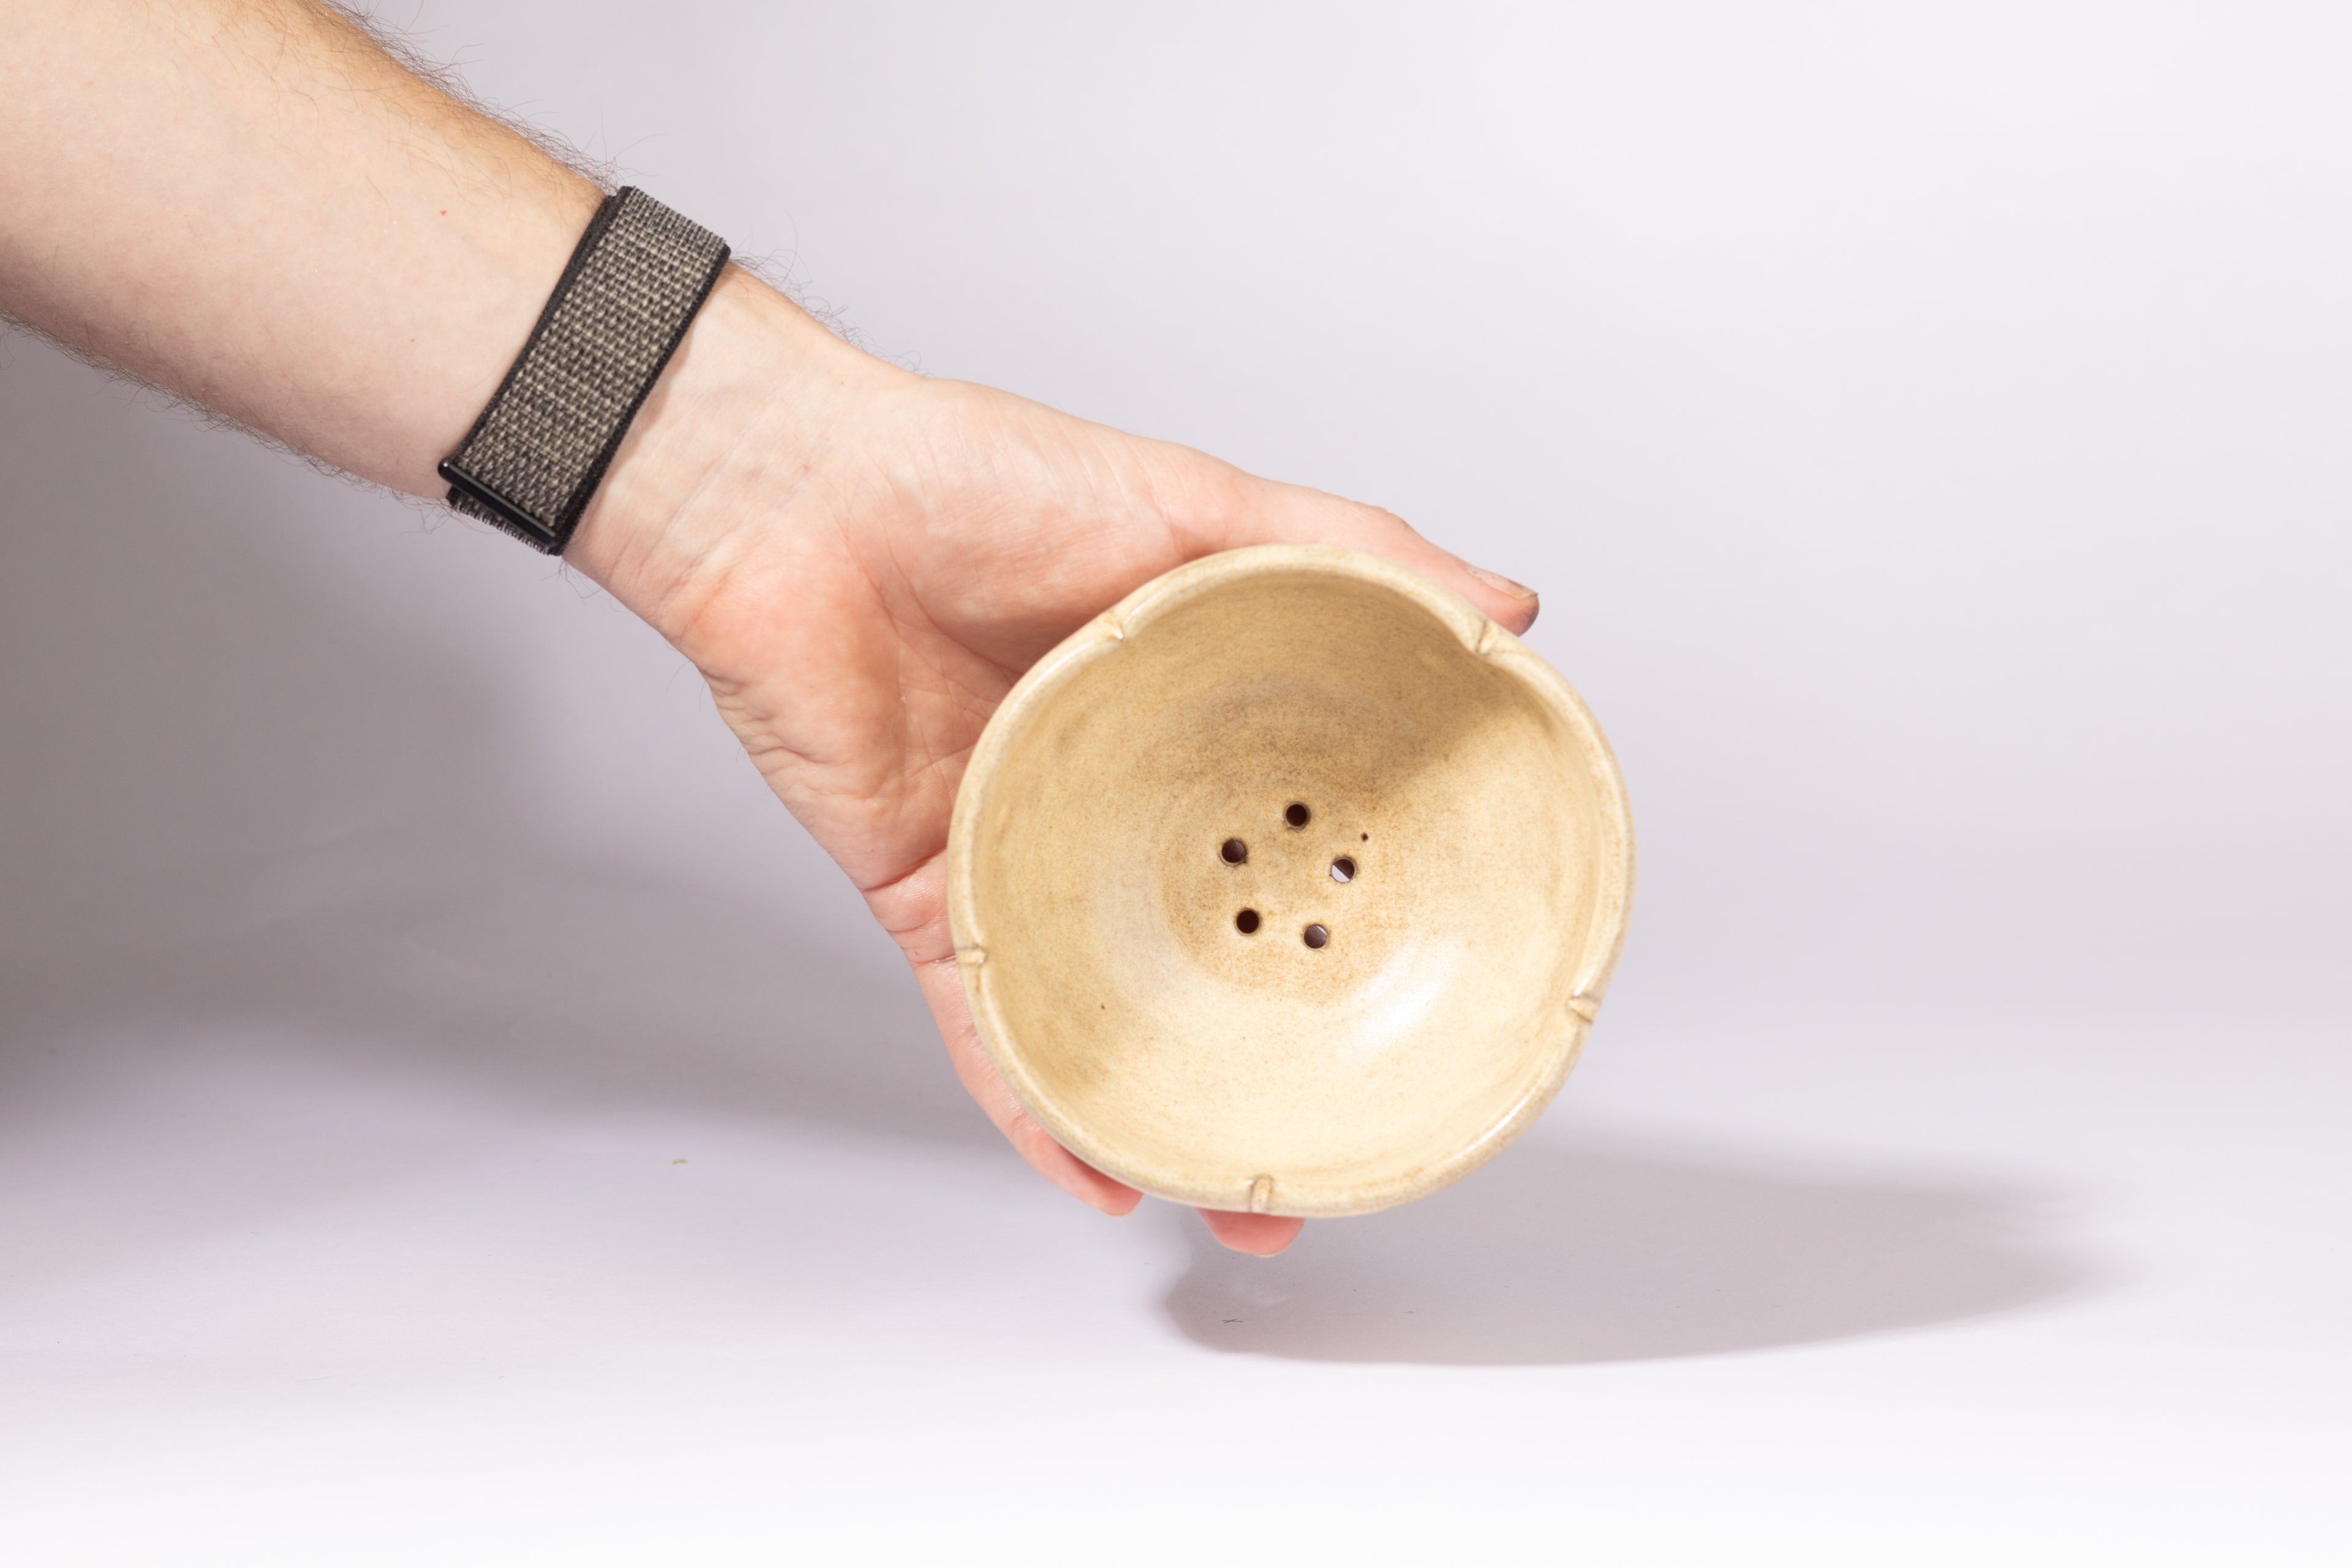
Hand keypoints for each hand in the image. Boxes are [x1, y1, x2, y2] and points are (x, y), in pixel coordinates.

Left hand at [572, 273, 1542, 1255]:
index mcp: (1180, 721)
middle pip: (1211, 948)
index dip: (1363, 908)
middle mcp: (1110, 805)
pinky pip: (987, 1031)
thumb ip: (1351, 556)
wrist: (793, 500)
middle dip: (1274, 1047)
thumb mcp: (1197, 503)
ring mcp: (1022, 861)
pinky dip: (1037, 1109)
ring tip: (1244, 1199)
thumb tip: (1503, 611)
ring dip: (1167, 1113)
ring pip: (1105, 1013)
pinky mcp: (932, 902)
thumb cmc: (974, 478)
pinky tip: (1098, 1172)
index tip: (1435, 976)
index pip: (1295, 832)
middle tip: (1350, 1128)